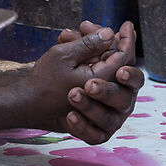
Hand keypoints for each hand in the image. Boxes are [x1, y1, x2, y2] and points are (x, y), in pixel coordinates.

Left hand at [31, 20, 143, 143]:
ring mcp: (110, 118)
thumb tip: (105, 30)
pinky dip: (83, 127)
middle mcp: (120, 97)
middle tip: (89, 85)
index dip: (129, 71)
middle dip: (107, 91)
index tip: (119, 70)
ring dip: (91, 107)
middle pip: (124, 97)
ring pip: (109, 118)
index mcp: (118, 75)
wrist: (36, 100)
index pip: (130, 69)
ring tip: (72, 95)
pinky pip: (96, 135)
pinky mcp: (97, 133)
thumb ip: (86, 43)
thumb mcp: (66, 54)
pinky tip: (70, 116)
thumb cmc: (56, 73)